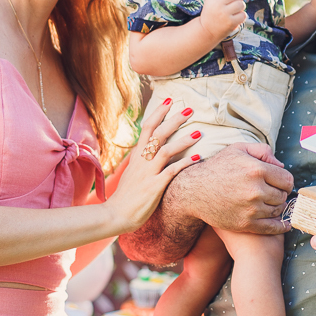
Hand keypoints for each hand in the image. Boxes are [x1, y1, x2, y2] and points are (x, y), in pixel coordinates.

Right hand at [107, 101, 198, 232]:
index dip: (158, 112)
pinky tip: (197, 158)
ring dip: (184, 140)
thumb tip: (151, 150)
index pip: (148, 127)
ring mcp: (148, 173)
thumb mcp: (133, 172)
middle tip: (190, 109)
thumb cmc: (127, 195)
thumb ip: (143, 160)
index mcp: (138, 155)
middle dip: (174, 120)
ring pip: (166, 150)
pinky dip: (185, 163)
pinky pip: (171, 172)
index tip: (170, 100)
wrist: (115, 215)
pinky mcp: (154, 187)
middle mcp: (142, 161)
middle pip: (158, 134)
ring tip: (199, 132)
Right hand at [169, 143, 293, 234]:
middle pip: (283, 196)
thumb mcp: (238, 149)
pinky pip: (272, 227)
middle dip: (280, 193)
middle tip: (272, 192)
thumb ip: (262, 151)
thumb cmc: (217, 168)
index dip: (285, 181)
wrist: (194, 191)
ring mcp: (251, 209)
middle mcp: (256, 190)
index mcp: (256, 169)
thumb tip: (281, 165)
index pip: (287, 179)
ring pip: (278, 210)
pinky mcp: (245, 224)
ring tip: (269, 203)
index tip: (280, 183)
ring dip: (277, 207)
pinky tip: (284, 224)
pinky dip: (281, 226)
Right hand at [200, 0, 246, 40]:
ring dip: (242, 6)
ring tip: (238, 9)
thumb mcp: (211, 2)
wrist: (206, 31)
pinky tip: (238, 17)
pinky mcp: (230, 23)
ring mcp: (224, 14)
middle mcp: (217, 5)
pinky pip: (243, 15)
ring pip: (241, 4)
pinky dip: (242, 16)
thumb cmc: (211, 15)